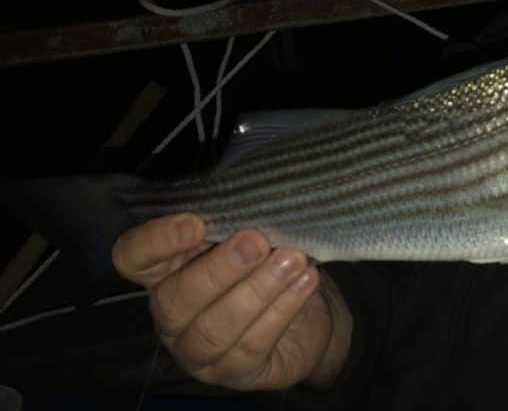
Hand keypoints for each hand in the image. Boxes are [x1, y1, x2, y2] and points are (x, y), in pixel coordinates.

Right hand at [112, 214, 351, 389]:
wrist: (309, 315)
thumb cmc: (268, 264)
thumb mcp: (249, 236)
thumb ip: (235, 222)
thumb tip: (251, 201)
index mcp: (163, 271)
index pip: (133, 257)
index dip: (155, 242)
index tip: (195, 222)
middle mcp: (172, 314)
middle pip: (174, 300)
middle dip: (219, 270)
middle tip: (257, 242)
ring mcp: (197, 350)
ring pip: (215, 328)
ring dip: (257, 290)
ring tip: (292, 260)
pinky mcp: (233, 372)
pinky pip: (252, 344)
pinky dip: (282, 309)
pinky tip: (304, 282)